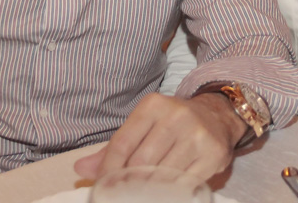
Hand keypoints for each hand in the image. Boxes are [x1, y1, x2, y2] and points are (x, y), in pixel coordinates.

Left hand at [74, 92, 246, 180]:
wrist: (217, 116)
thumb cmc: (172, 124)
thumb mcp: (143, 125)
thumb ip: (113, 148)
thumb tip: (80, 169)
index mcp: (153, 106)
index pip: (122, 143)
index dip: (109, 169)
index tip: (104, 185)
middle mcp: (176, 116)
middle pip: (141, 162)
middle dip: (128, 182)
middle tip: (123, 192)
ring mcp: (196, 135)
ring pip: (162, 174)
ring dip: (149, 189)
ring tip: (144, 192)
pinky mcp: (213, 154)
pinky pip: (184, 183)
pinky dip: (172, 191)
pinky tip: (166, 191)